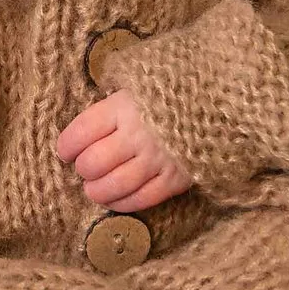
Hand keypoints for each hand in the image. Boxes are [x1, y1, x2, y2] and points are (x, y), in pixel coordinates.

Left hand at [55, 90, 192, 214]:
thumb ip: (112, 106)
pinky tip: (116, 200)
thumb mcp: (137, 86)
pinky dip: (123, 203)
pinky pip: (141, 199)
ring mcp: (157, 158)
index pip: (81, 132)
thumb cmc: (171, 93)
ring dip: (97, 191)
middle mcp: (138, 133)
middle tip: (86, 169)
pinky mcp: (175, 179)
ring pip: (114, 185)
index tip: (66, 152)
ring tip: (95, 189)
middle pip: (93, 163)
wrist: (222, 104)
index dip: (66, 146)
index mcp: (123, 106)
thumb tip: (85, 130)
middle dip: (83, 170)